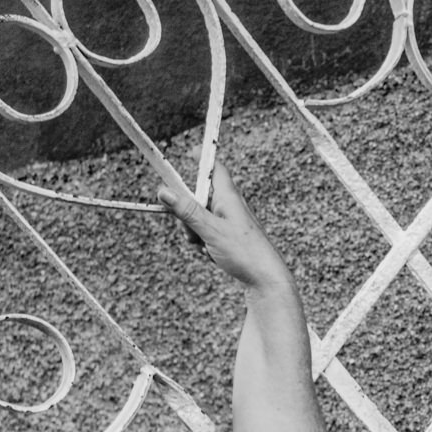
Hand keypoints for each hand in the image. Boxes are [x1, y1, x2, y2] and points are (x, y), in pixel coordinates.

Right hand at [156, 162, 292, 293]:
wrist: (267, 281)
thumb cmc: (245, 253)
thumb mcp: (210, 230)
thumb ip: (187, 211)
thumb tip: (164, 191)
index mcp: (229, 198)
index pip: (215, 169)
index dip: (202, 159)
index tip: (190, 150)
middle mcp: (231, 207)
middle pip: (199, 197)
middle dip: (188, 212)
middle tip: (191, 230)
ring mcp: (231, 223)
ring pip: (200, 218)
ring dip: (195, 232)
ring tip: (206, 246)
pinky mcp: (230, 238)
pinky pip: (208, 234)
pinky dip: (205, 243)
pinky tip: (213, 255)